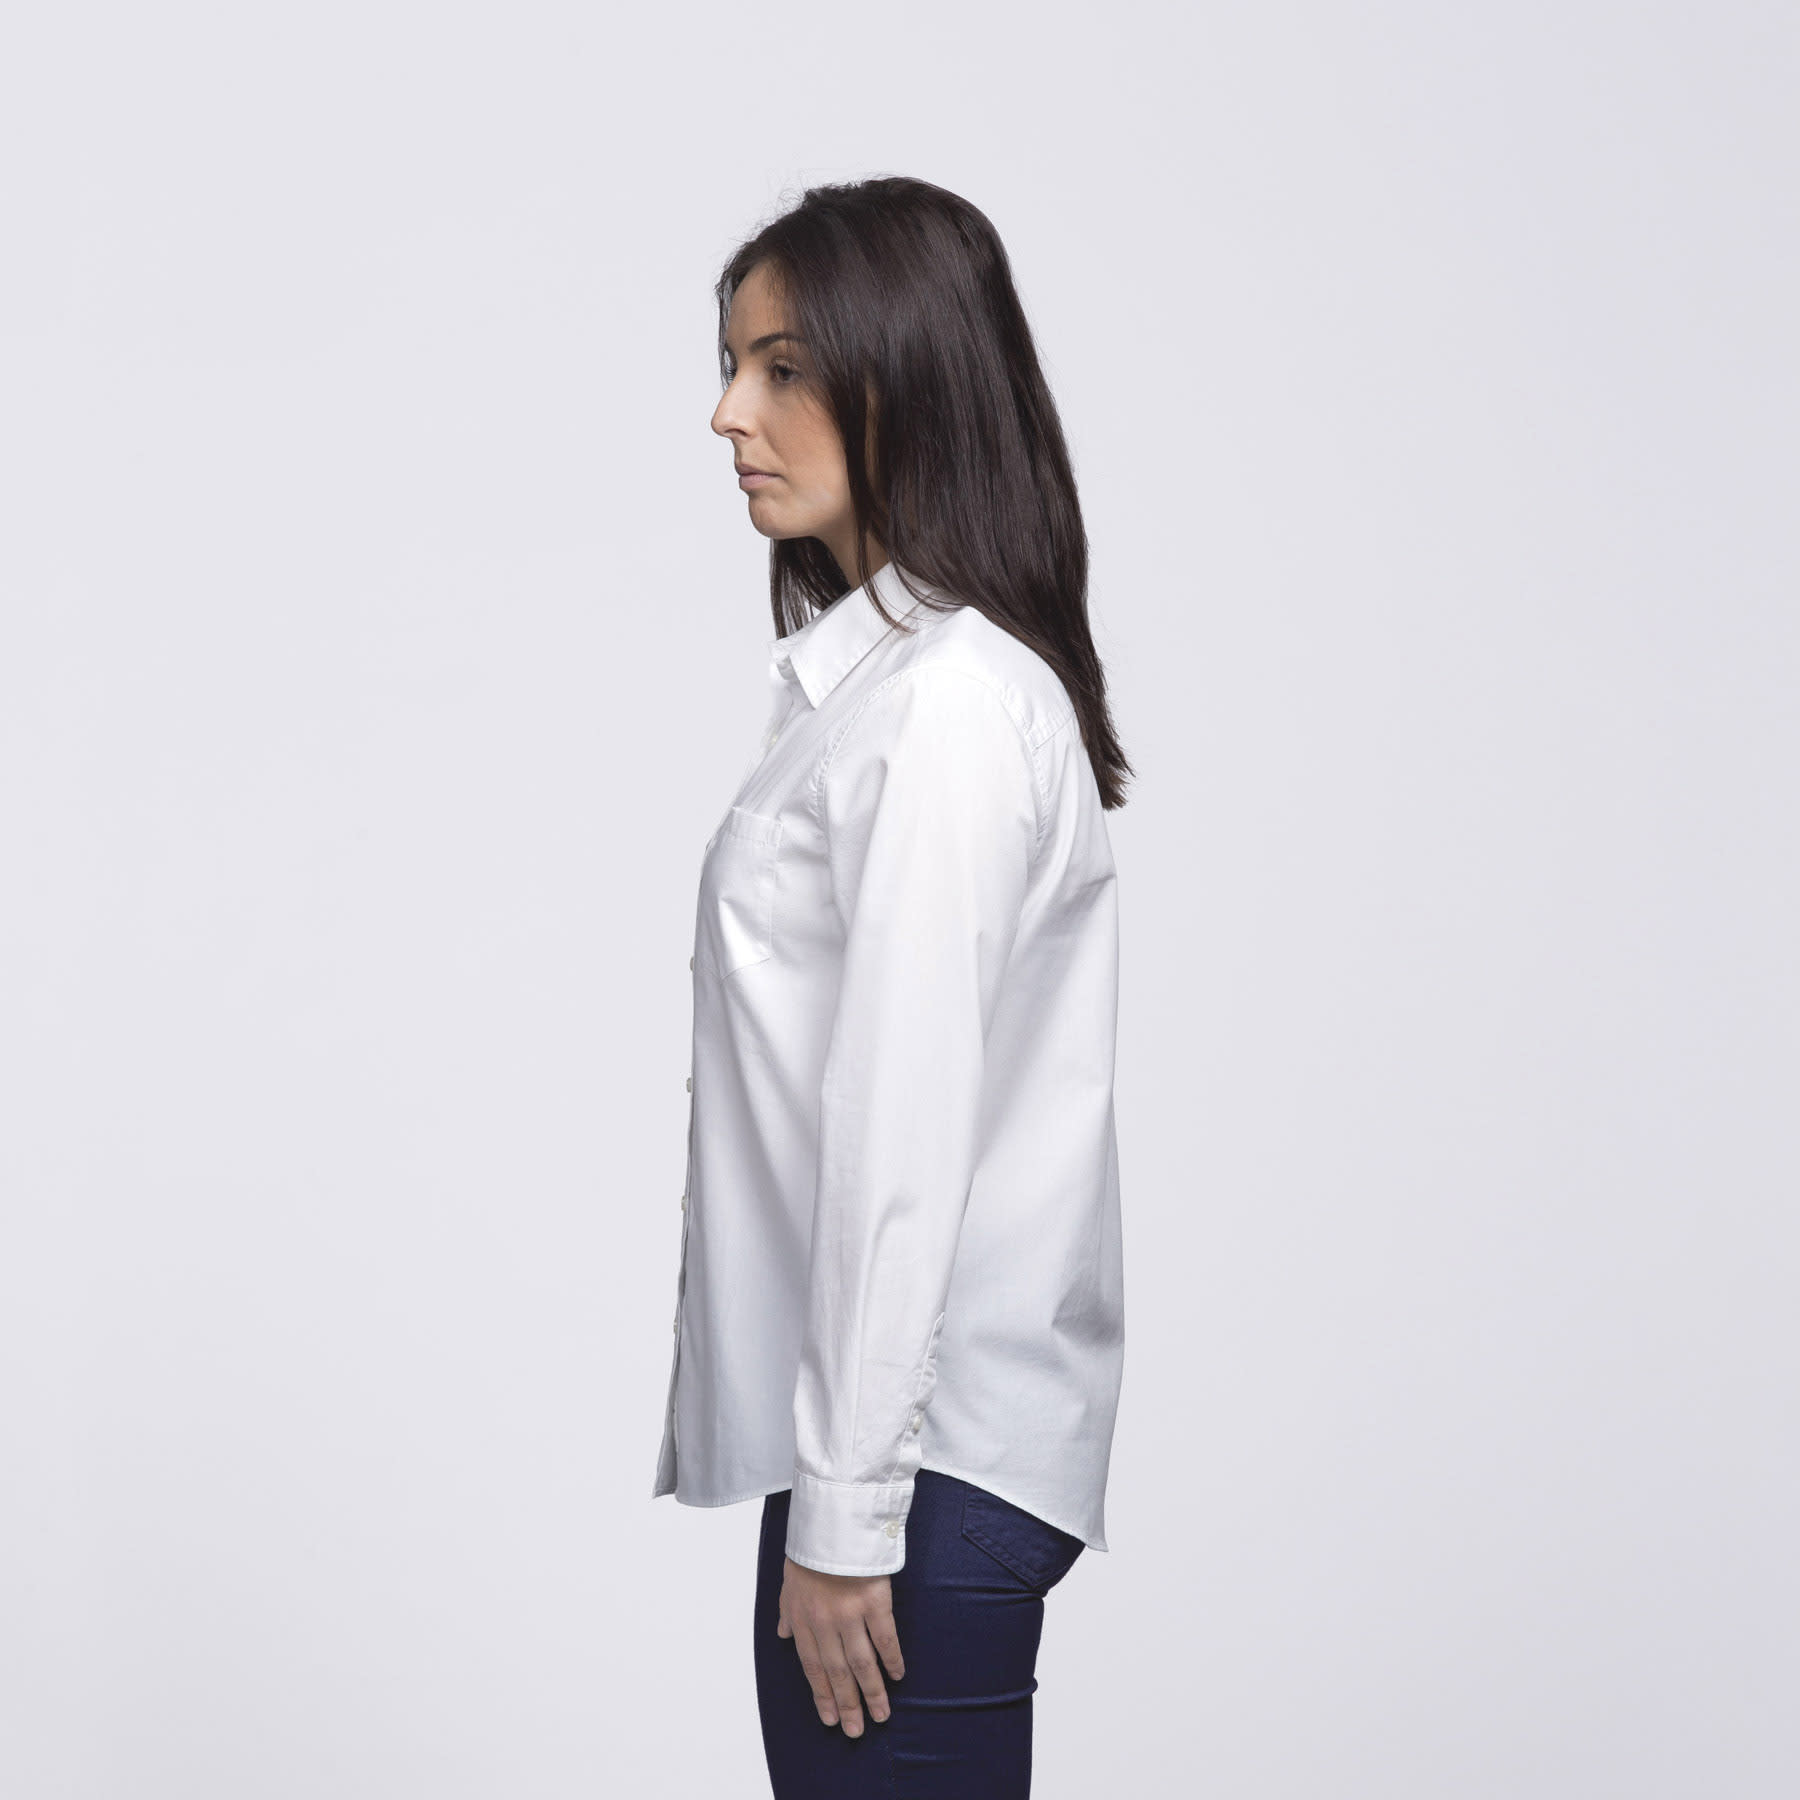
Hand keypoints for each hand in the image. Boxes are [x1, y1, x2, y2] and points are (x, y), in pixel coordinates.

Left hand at [776, 1556, 905, 1735]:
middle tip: (856, 1730)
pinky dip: (892, 1659)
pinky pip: (885, 1638)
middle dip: (847, 1705)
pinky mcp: (874, 1601)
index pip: (812, 1668)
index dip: (822, 1696)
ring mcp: (849, 1614)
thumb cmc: (810, 1549)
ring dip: (871, 1692)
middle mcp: (824, 1624)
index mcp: (803, 1620)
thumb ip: (787, 1611)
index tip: (830, 1719)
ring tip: (881, 1715)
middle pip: (837, 1673)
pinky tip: (898, 1675)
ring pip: (861, 1663)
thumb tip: (782, 1634)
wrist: (832, 1522)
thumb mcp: (789, 1581)